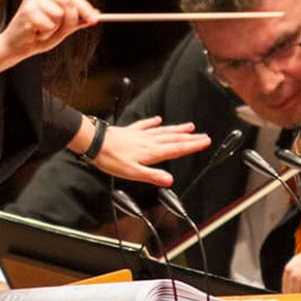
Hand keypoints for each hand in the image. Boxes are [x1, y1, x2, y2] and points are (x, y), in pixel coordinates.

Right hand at [1, 0, 99, 59]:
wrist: (17, 47)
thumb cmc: (37, 35)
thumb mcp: (62, 28)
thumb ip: (77, 20)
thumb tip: (96, 14)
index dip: (86, 9)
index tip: (94, 19)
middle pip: (69, 2)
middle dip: (68, 21)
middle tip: (56, 31)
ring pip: (60, 15)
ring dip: (54, 29)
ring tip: (42, 30)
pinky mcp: (28, 9)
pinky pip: (49, 25)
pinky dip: (45, 33)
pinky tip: (34, 32)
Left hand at [91, 117, 209, 186]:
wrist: (95, 143)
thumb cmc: (111, 159)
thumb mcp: (133, 173)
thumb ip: (152, 176)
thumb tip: (169, 180)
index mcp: (151, 152)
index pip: (176, 148)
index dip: (192, 146)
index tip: (205, 141)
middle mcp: (148, 141)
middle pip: (173, 138)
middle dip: (190, 137)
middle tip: (204, 135)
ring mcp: (140, 135)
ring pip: (163, 131)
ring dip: (177, 129)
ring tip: (189, 126)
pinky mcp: (130, 131)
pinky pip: (145, 125)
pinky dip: (153, 122)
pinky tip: (157, 120)